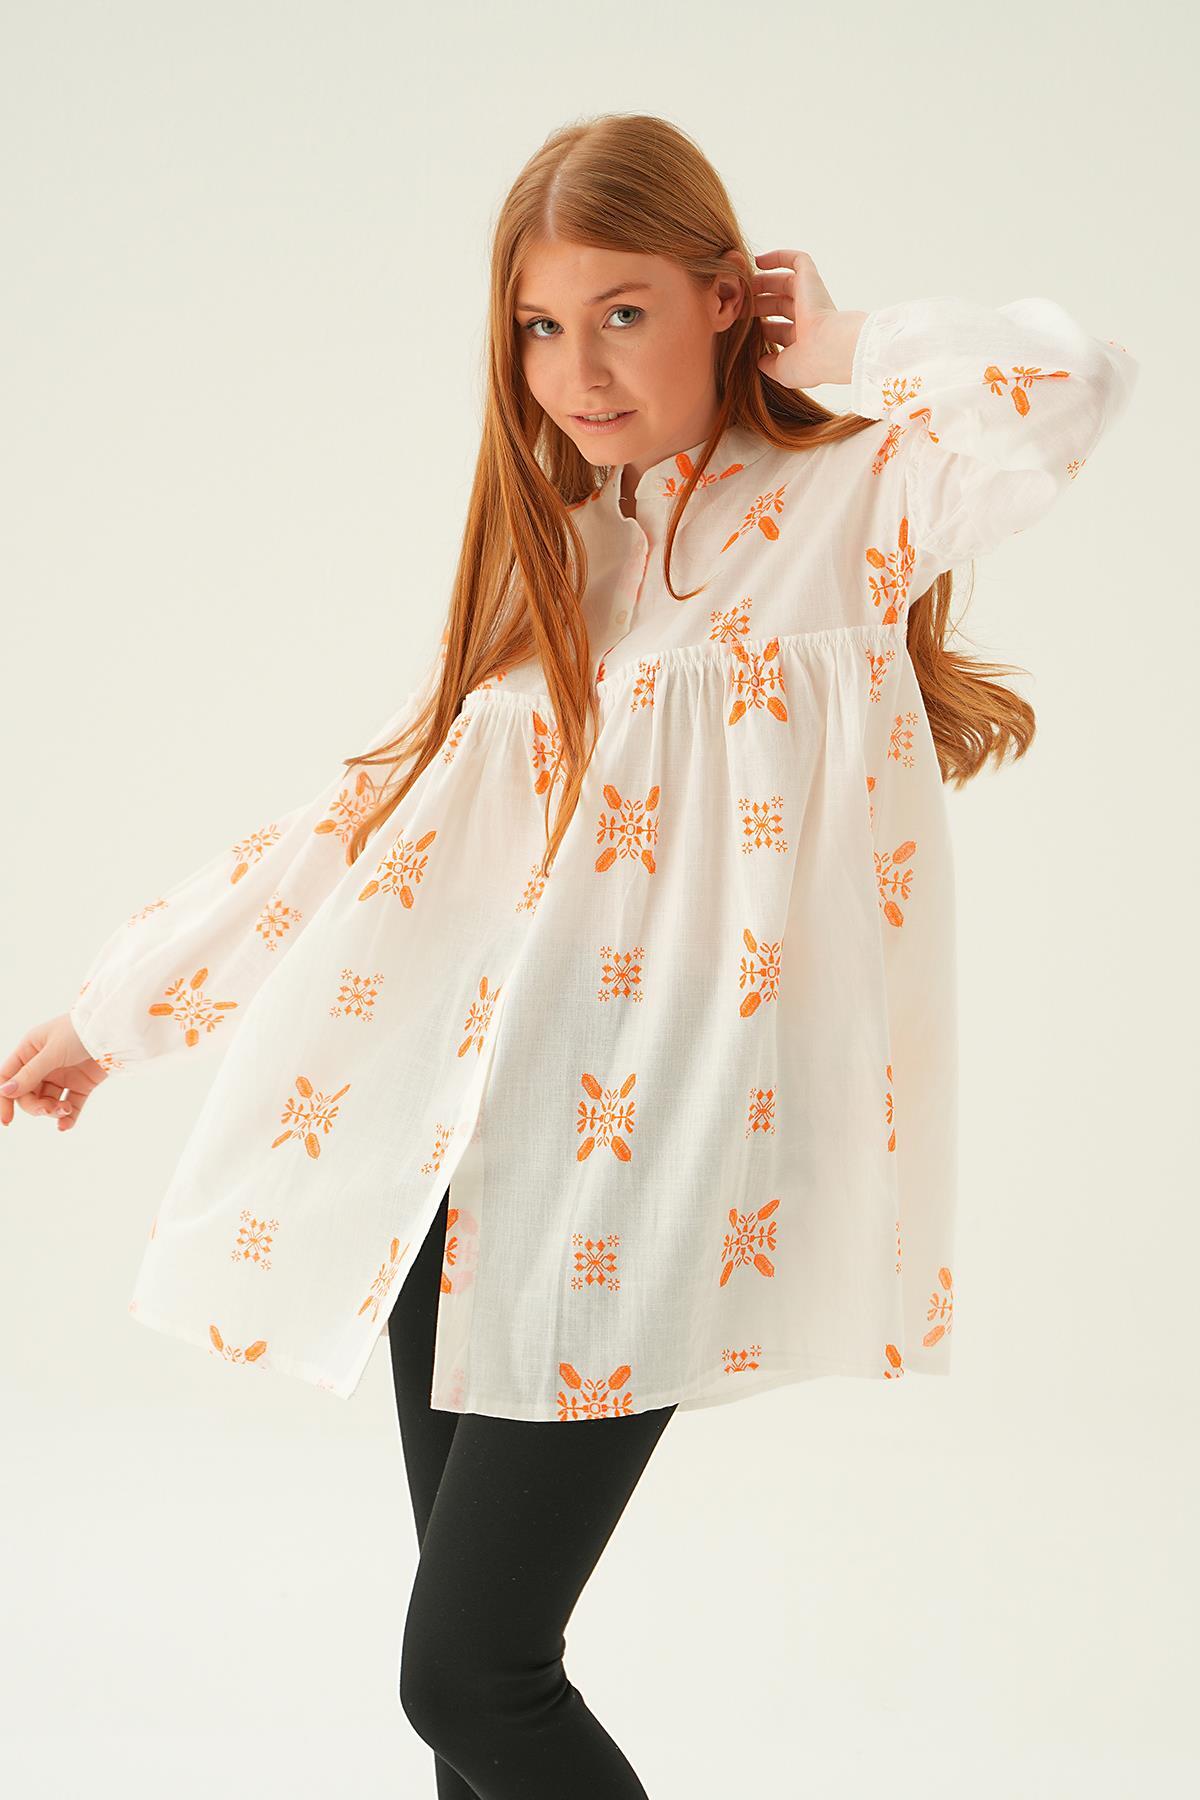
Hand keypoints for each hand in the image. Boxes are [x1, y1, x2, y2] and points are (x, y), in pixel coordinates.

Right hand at [0, 1013, 109, 1132]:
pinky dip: (67, 1117)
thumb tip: (5, 1091)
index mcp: (30, 1050)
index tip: (7, 1120)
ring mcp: (62, 1075)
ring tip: (63, 1110)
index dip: (4, 1099)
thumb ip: (30, 1073)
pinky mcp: (81, 1084)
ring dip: (52, 1111)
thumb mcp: (52, 1051)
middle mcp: (43, 1064)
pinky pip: (70, 1105)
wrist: (116, 1030)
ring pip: (48, 1102)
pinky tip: (65, 1126)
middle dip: (35, 1106)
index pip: (8, 1078)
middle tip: (47, 1109)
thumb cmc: (80, 1031)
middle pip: (28, 1094)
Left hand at [751, 249, 867, 390]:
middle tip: (736, 303)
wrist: (827, 347)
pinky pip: (798, 260)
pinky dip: (779, 256)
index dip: (760, 327)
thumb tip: (759, 360)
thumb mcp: (782, 370)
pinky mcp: (811, 279)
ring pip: (784, 283)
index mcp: (803, 339)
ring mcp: (811, 297)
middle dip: (756, 304)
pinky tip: (758, 260)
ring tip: (741, 283)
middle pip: (778, 305)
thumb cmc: (807, 363)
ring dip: (762, 282)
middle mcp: (808, 317)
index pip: (778, 330)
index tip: (738, 325)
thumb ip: (769, 365)